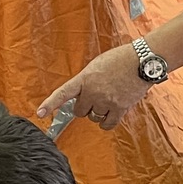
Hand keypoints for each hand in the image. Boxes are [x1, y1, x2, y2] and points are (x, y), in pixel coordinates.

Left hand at [38, 47, 152, 130]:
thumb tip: (82, 94)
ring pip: (93, 117)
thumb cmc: (120, 59)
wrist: (142, 60)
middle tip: (95, 97)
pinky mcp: (120, 108)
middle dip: (84, 106)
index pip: (63, 93)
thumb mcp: (97, 65)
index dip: (50, 104)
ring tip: (108, 99)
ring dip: (97, 112)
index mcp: (85, 78)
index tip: (40, 113)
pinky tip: (111, 113)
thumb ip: (87, 80)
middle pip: (79, 111)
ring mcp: (106, 101)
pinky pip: (107, 124)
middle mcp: (93, 91)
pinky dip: (107, 122)